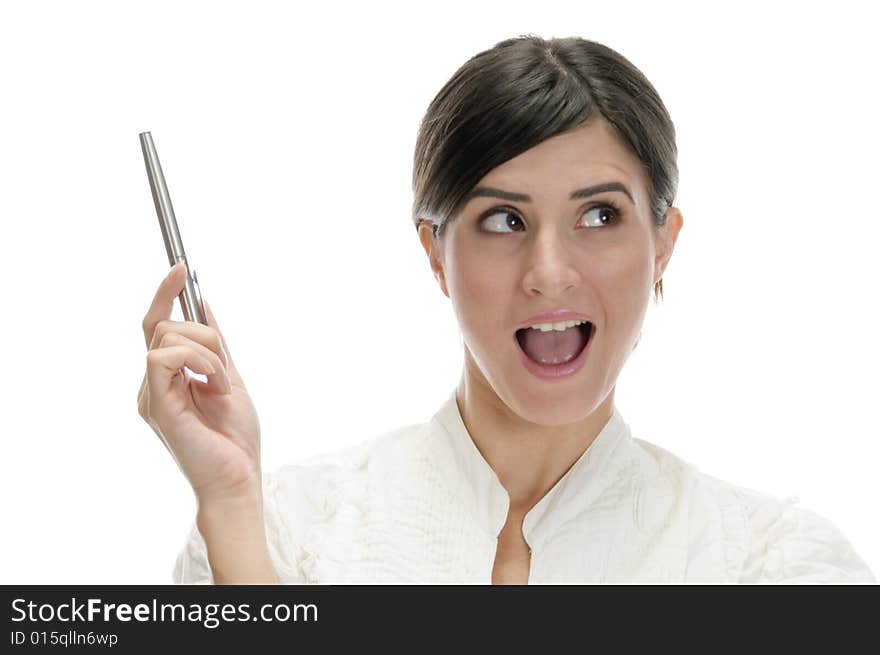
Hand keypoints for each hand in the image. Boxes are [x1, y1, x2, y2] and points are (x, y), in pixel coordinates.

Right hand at [137, 263, 261, 505]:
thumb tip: (203, 302)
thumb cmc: (234, 439)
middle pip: (163, 325)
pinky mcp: (154, 404)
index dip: (165, 293)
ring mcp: (150, 394)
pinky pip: (164, 356)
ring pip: (167, 336)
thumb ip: (215, 344)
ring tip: (222, 386)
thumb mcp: (230, 378)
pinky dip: (199, 362)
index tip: (181, 266)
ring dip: (208, 352)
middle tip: (225, 370)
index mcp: (168, 379)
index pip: (157, 325)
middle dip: (204, 334)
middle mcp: (152, 385)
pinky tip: (214, 386)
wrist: (238, 479)